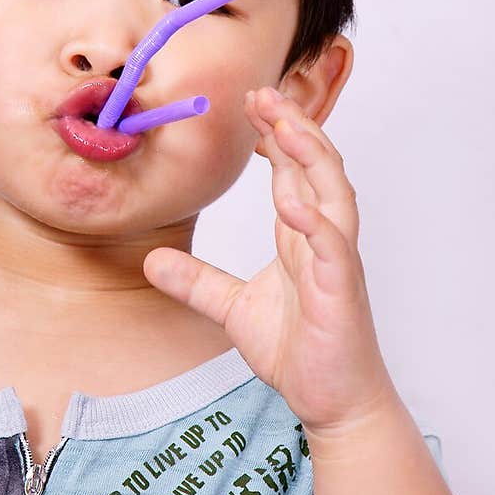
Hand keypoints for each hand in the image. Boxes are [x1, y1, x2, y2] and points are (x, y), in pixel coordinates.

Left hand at [142, 86, 397, 436]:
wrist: (333, 403)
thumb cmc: (299, 352)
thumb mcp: (231, 309)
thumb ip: (197, 282)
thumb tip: (153, 259)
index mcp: (301, 236)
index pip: (293, 171)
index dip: (276, 134)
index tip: (250, 104)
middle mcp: (323, 238)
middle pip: (316, 166)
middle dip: (293, 126)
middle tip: (262, 92)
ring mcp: (336, 261)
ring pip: (334, 192)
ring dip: (312, 155)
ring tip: (284, 124)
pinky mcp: (341, 291)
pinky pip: (333, 246)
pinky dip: (315, 221)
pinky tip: (292, 202)